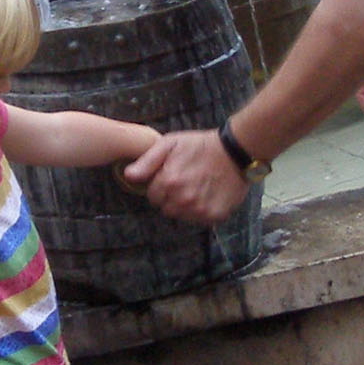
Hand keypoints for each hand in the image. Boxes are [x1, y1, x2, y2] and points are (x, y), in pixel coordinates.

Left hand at [121, 129, 249, 223]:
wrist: (235, 151)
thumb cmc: (200, 145)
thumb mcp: (170, 144)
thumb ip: (147, 162)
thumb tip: (128, 176)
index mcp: (169, 182)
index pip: (153, 197)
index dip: (160, 186)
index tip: (172, 176)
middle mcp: (183, 199)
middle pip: (166, 209)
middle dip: (171, 198)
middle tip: (185, 182)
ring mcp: (199, 210)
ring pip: (182, 216)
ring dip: (185, 206)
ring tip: (197, 188)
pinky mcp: (214, 215)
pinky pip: (199, 220)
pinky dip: (202, 211)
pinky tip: (208, 195)